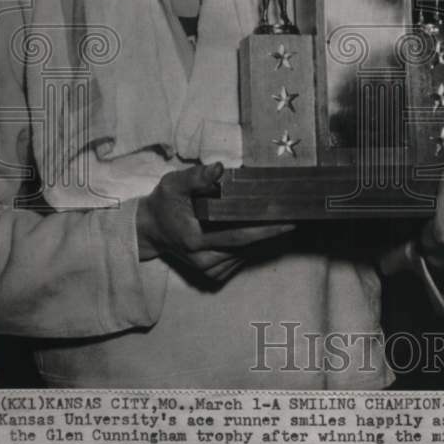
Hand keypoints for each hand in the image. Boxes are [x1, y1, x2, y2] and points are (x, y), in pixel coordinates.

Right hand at [136, 162, 294, 281]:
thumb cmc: (164, 203)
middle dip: (271, 231)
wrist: (151, 229)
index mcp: (194, 239)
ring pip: (245, 254)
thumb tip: (219, 168)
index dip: (265, 230)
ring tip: (276, 218)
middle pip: (246, 246)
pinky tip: (252, 229)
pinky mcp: (212, 275)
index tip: (288, 221)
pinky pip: (239, 259)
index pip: (238, 236)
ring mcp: (208, 270)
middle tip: (293, 215)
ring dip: (261, 238)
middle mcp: (203, 259)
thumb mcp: (174, 184)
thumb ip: (196, 176)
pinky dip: (249, 245)